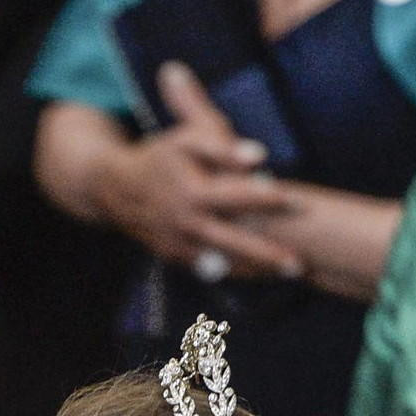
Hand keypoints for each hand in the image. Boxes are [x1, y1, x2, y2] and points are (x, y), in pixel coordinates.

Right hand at [97, 62, 300, 279]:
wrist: (113, 188)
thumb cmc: (159, 156)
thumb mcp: (187, 139)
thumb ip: (223, 146)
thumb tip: (259, 157)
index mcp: (193, 192)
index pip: (241, 196)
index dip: (272, 200)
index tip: (303, 204)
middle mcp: (185, 223)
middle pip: (234, 243)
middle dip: (267, 256)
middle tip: (300, 265)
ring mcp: (177, 244)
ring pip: (221, 262)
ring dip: (253, 271)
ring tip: (285, 275)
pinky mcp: (171, 256)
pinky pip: (205, 267)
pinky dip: (231, 270)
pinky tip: (257, 273)